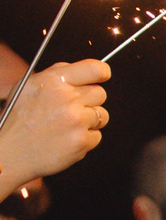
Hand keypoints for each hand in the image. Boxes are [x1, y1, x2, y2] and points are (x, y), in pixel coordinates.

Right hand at [0, 57, 109, 185]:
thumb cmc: (18, 118)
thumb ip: (56, 76)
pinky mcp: (82, 141)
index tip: (102, 77)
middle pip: (100, 93)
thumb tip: (81, 71)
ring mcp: (76, 121)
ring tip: (66, 125)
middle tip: (72, 109)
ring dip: (89, 121)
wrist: (9, 150)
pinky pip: (97, 136)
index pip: (95, 69)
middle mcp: (67, 98)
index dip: (102, 72)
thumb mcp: (28, 86)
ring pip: (102, 115)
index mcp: (53, 80)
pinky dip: (85, 139)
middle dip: (90, 100)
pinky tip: (65, 139)